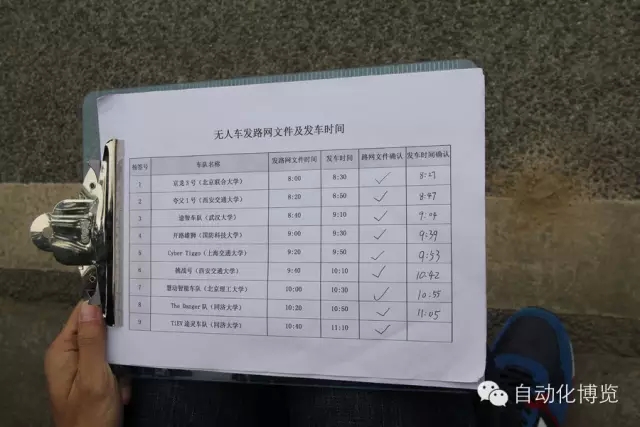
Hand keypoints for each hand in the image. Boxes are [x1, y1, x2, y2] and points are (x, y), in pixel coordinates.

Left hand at [45, 301, 130, 426]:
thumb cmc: (91, 416)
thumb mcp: (94, 377)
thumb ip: (92, 342)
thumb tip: (91, 305)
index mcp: (63, 351)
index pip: (83, 314)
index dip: (105, 309)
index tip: (129, 311)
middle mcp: (69, 355)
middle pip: (99, 330)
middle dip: (118, 345)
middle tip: (125, 361)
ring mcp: (81, 368)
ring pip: (111, 349)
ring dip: (122, 365)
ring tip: (121, 383)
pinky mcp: (93, 379)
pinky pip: (113, 366)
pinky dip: (121, 378)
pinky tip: (121, 392)